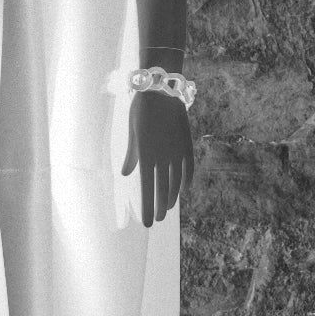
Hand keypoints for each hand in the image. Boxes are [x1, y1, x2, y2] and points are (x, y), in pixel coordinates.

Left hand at [121, 90, 193, 227]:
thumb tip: (126, 174)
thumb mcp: (132, 133)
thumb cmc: (141, 111)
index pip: (147, 190)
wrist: (161, 91)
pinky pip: (188, 168)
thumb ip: (131, 156)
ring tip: (168, 208)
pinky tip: (183, 189)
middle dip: (159, 207)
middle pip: (162, 190)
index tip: (148, 224)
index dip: (148, 208)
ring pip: (176, 182)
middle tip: (157, 219)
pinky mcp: (187, 144)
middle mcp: (163, 158)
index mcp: (146, 156)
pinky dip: (186, 180)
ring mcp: (177, 152)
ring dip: (172, 197)